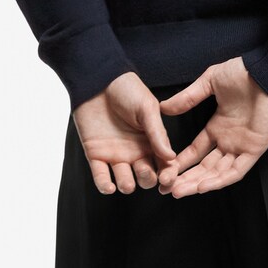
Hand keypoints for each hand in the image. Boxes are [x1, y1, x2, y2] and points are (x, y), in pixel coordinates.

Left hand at [72, 73, 177, 193]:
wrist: (98, 80)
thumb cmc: (126, 89)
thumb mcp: (147, 109)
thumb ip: (158, 133)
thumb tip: (171, 157)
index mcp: (152, 142)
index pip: (164, 165)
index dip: (168, 175)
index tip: (167, 179)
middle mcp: (136, 152)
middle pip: (146, 177)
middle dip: (147, 179)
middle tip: (145, 171)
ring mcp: (116, 155)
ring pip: (125, 181)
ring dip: (128, 185)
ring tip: (127, 181)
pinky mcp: (96, 155)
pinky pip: (101, 176)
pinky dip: (105, 186)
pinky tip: (109, 187)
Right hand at [156, 58, 267, 196]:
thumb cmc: (244, 72)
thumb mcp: (210, 82)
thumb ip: (188, 97)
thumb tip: (165, 108)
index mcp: (218, 126)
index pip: (196, 151)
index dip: (181, 162)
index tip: (165, 170)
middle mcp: (229, 140)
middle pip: (204, 167)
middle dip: (186, 179)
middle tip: (167, 189)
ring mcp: (242, 146)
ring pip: (218, 173)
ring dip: (199, 184)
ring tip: (179, 191)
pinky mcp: (255, 149)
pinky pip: (237, 171)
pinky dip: (220, 180)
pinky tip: (203, 186)